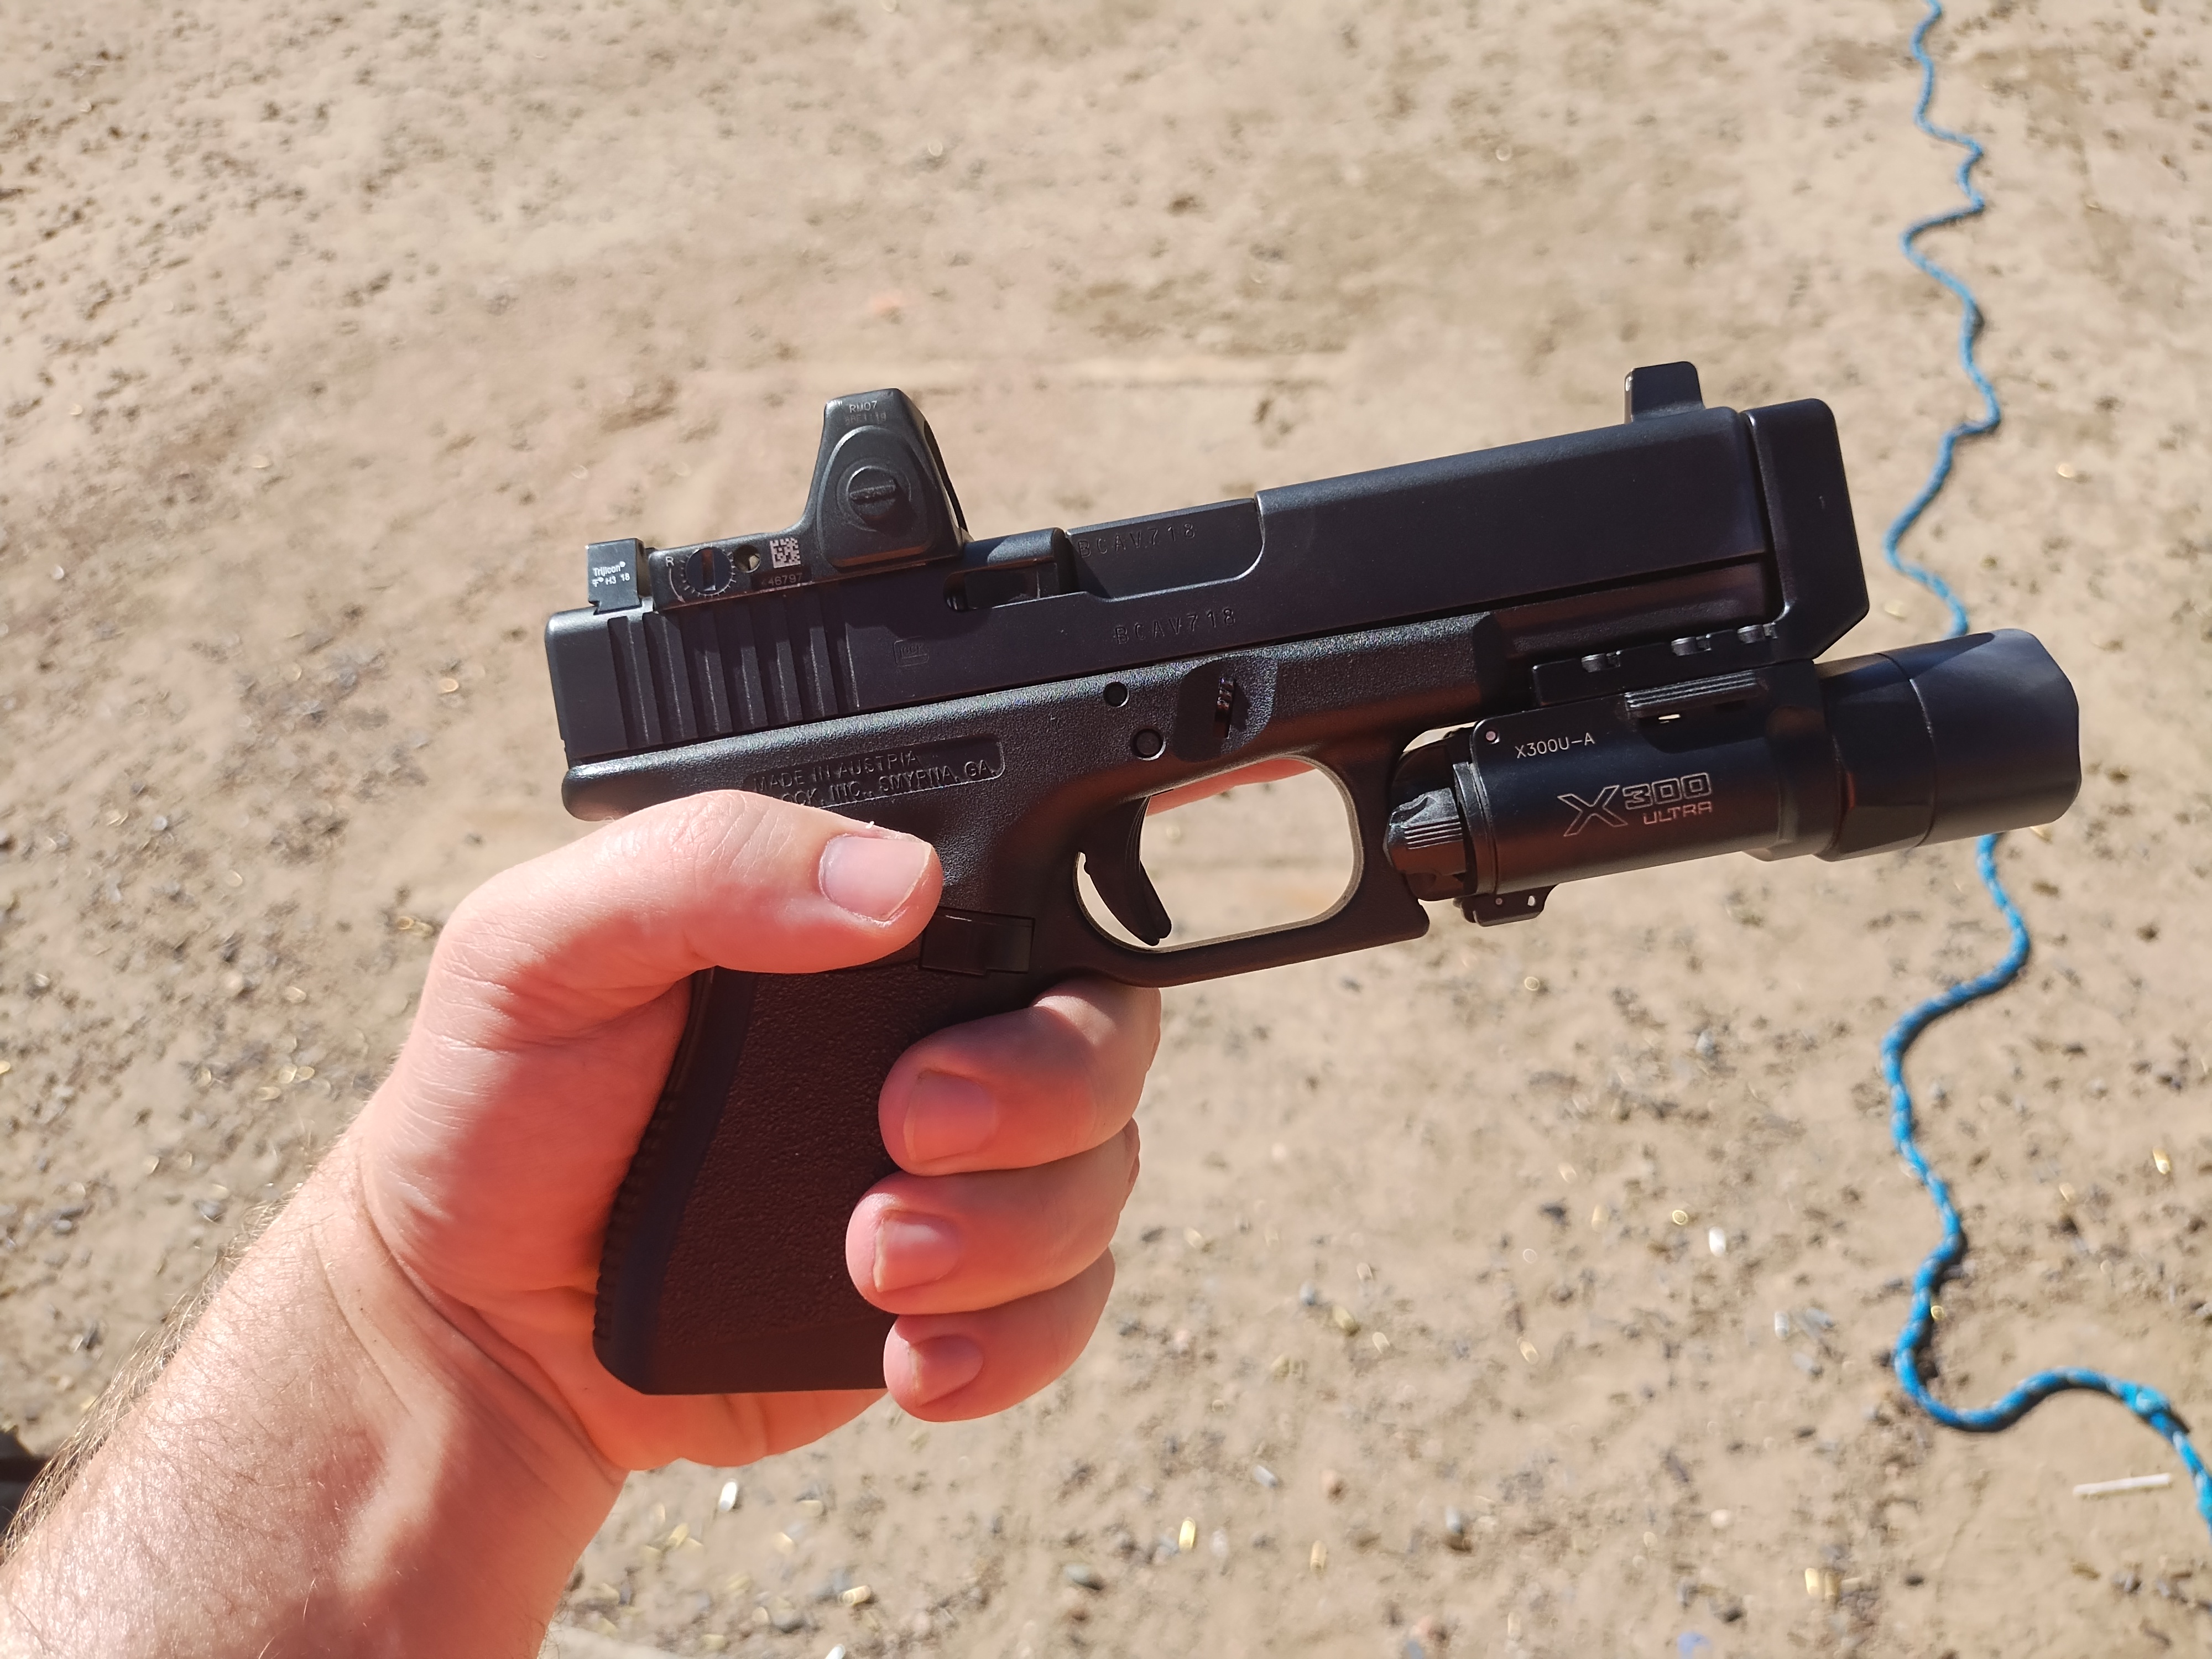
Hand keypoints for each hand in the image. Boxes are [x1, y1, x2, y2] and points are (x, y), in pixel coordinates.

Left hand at [356, 791, 1158, 1471]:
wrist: (480, 1327)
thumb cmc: (503, 1108)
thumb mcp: (542, 943)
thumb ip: (704, 866)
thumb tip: (899, 883)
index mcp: (862, 926)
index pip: (1035, 888)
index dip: (1067, 921)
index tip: (993, 991)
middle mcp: (937, 1032)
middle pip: (1105, 1035)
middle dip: (1046, 1091)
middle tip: (907, 1127)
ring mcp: (959, 1170)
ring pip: (1101, 1176)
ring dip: (1015, 1230)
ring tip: (873, 1262)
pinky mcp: (957, 1294)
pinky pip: (1066, 1310)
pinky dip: (1015, 1341)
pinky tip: (909, 1357)